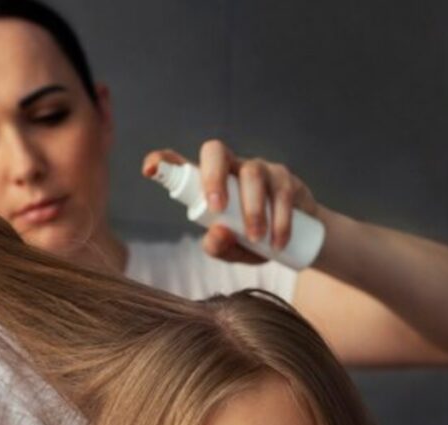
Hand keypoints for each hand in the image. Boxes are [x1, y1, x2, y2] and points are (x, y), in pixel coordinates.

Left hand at [142, 140, 318, 262]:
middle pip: (216, 151)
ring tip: (256, 239)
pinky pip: (281, 191)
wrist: (298, 241)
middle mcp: (231, 168)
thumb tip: (217, 233)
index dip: (163, 161)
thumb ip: (219, 246)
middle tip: (218, 210)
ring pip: (252, 173)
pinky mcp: (285, 179)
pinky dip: (280, 218)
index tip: (149, 170)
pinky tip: (278, 241)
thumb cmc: (254, 240)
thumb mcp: (232, 250)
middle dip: (213, 177)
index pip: (183, 165)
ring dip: (253, 208)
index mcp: (209, 183)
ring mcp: (259, 169)